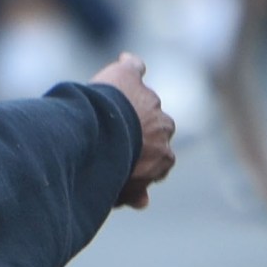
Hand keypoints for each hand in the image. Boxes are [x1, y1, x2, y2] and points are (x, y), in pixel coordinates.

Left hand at [95, 53, 177, 206]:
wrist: (101, 135)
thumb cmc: (110, 167)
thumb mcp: (122, 189)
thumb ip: (133, 193)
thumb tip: (144, 202)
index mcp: (165, 156)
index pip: (158, 159)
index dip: (140, 162)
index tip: (124, 166)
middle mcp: (164, 125)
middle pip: (153, 128)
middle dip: (137, 133)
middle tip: (111, 141)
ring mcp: (149, 100)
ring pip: (143, 101)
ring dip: (127, 105)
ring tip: (103, 111)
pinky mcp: (130, 77)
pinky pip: (133, 67)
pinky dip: (129, 66)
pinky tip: (124, 64)